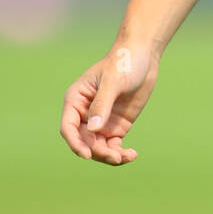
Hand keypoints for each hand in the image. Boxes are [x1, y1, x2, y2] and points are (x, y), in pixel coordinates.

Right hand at [59, 38, 159, 165]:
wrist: (144, 56)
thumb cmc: (124, 62)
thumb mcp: (113, 81)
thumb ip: (103, 104)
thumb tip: (93, 129)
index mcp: (76, 100)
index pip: (69, 127)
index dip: (75, 143)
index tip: (87, 155)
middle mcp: (85, 114)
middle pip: (84, 141)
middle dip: (98, 152)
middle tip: (116, 157)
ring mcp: (100, 122)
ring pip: (98, 147)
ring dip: (110, 156)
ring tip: (126, 157)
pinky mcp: (116, 126)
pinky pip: (113, 146)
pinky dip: (120, 153)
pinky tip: (132, 154)